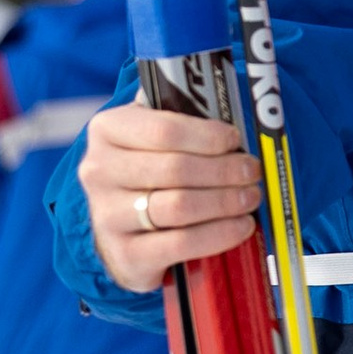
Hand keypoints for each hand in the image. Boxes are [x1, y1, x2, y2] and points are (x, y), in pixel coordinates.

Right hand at [80, 100, 261, 290]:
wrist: (116, 233)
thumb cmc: (145, 173)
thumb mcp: (148, 137)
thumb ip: (176, 114)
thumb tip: (223, 99)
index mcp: (107, 130)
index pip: (164, 130)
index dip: (208, 136)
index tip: (235, 140)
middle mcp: (99, 171)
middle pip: (176, 169)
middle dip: (224, 170)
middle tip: (252, 171)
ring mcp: (108, 216)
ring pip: (180, 206)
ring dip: (225, 201)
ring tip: (250, 197)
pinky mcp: (127, 254)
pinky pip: (182, 244)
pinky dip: (220, 234)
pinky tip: (242, 226)